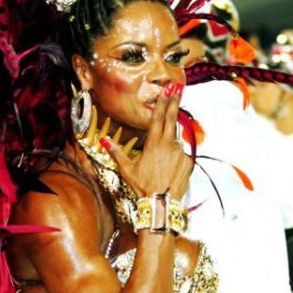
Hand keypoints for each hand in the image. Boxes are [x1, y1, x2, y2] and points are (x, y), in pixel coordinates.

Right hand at [101, 82, 192, 200]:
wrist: (161, 203)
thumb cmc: (142, 187)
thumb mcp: (127, 169)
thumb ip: (116, 152)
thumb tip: (103, 141)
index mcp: (153, 144)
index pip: (158, 118)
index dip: (162, 102)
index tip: (167, 90)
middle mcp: (168, 144)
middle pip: (171, 119)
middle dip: (174, 103)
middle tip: (178, 89)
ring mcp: (180, 152)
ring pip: (175, 142)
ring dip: (169, 146)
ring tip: (162, 163)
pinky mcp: (188, 161)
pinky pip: (181, 155)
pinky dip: (176, 158)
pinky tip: (169, 170)